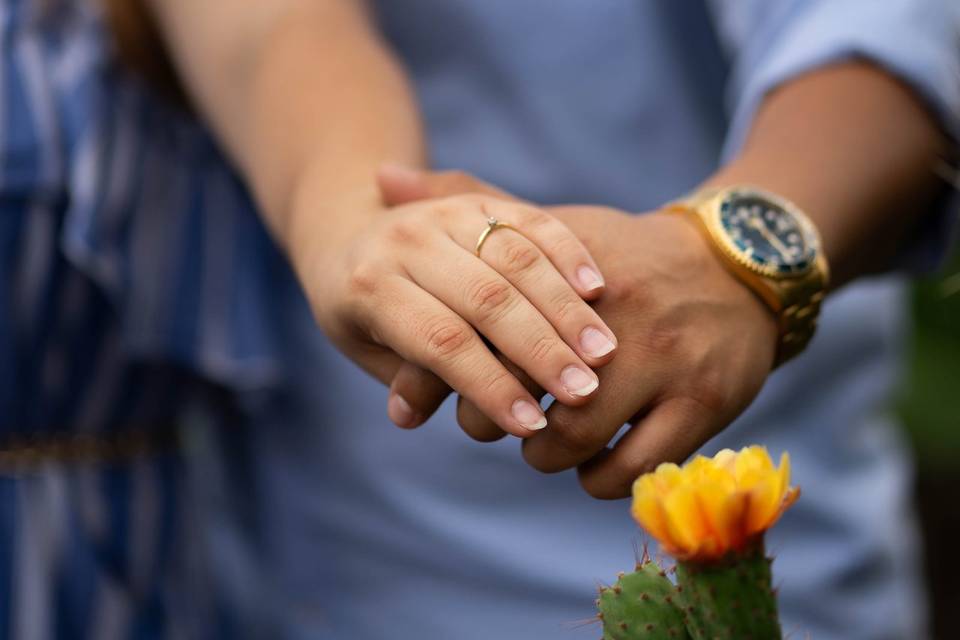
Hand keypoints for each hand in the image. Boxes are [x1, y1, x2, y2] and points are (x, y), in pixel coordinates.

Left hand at [290, 172, 617, 437]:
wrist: (342, 221)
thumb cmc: (364, 303)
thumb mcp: (366, 335)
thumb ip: (403, 371)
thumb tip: (406, 416)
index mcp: (367, 282)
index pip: (440, 341)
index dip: (489, 385)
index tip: (528, 427)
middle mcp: (405, 238)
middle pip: (488, 299)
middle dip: (539, 350)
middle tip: (584, 392)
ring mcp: (446, 212)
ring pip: (518, 258)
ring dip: (563, 309)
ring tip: (601, 356)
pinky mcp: (479, 199)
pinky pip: (535, 220)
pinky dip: (566, 254)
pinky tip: (595, 292)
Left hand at [378, 168, 777, 497]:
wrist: (737, 266)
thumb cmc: (620, 254)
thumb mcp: (549, 224)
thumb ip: (466, 204)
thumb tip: (378, 178)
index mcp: (560, 266)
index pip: (476, 325)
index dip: (438, 372)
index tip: (423, 394)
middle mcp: (610, 313)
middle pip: (517, 388)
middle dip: (487, 418)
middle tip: (487, 419)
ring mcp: (662, 360)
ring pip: (572, 439)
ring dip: (541, 455)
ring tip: (537, 441)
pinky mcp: (702, 401)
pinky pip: (631, 469)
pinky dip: (596, 478)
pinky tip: (589, 462)